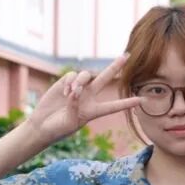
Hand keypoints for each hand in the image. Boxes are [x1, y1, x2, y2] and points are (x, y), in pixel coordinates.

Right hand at [25, 53, 142, 143]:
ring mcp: (78, 89)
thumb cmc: (58, 129)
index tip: (142, 100)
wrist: (42, 125)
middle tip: (127, 56)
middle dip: (115, 66)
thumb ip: (74, 107)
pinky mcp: (65, 83)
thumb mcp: (69, 122)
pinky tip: (65, 91)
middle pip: (105, 79)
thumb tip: (76, 92)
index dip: (127, 103)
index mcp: (94, 111)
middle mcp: (89, 97)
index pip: (114, 106)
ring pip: (86, 76)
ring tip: (72, 92)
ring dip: (80, 81)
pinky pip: (72, 75)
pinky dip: (70, 81)